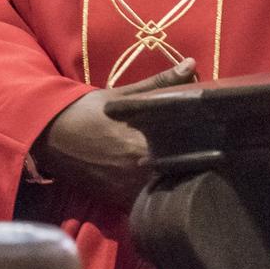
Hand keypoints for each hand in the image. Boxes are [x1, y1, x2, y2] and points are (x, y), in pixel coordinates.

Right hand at [32, 59, 196, 210]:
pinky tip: (164, 189)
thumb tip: (192, 64)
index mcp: (142, 141)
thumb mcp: (123, 95)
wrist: (50, 134)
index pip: (186, 152)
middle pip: (178, 176)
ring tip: (193, 177)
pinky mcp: (116, 200)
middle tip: (212, 162)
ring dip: (176, 186)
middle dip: (194, 170)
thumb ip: (160, 83)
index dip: (205, 150)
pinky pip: (144, 204)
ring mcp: (126, 189)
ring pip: (163, 194)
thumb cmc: (89, 111)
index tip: (219, 144)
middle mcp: (136, 170)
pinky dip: (155, 197)